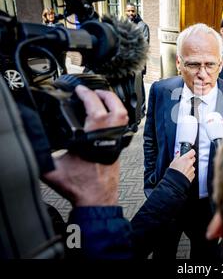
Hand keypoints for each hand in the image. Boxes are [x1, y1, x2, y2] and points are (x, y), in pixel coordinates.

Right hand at [42, 86, 128, 205]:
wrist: (97, 199)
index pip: (94, 106)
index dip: (86, 94)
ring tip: (102, 98)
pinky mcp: (120, 147)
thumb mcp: (54, 169)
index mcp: (94, 136)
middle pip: (117, 107)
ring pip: (123, 116)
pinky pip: (123, 125)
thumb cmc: (81, 186)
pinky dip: (117, 115)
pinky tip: (107, 116)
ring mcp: (117, 141)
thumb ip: (41, 155)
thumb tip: (33, 143)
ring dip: (114, 103)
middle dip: (105, 94)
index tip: (79, 89)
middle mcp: (109, 136)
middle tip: (94, 91)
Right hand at [169, 149, 195, 181]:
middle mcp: (190, 163)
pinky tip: (184, 174)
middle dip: (190, 159)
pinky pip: (192, 172)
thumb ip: (177, 156)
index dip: (191, 152)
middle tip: (184, 162)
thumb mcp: (173, 162)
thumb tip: (178, 154)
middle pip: (193, 159)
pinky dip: (189, 172)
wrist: (175, 182)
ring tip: (182, 170)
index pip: (192, 152)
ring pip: (192, 166)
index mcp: (186, 158)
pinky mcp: (193, 175)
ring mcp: (192, 169)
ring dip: (189, 167)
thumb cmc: (173, 172)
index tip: (189, 152)